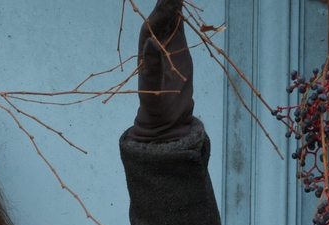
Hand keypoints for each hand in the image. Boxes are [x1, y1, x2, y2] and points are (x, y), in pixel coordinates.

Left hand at [129, 0, 194, 141]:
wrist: (167, 111)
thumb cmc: (155, 101)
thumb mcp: (152, 88)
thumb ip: (151, 66)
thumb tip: (150, 43)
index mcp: (145, 49)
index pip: (152, 24)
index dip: (161, 10)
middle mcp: (154, 40)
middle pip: (161, 14)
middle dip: (168, 1)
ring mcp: (167, 40)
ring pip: (171, 15)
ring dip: (175, 2)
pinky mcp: (178, 42)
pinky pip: (180, 22)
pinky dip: (182, 9)